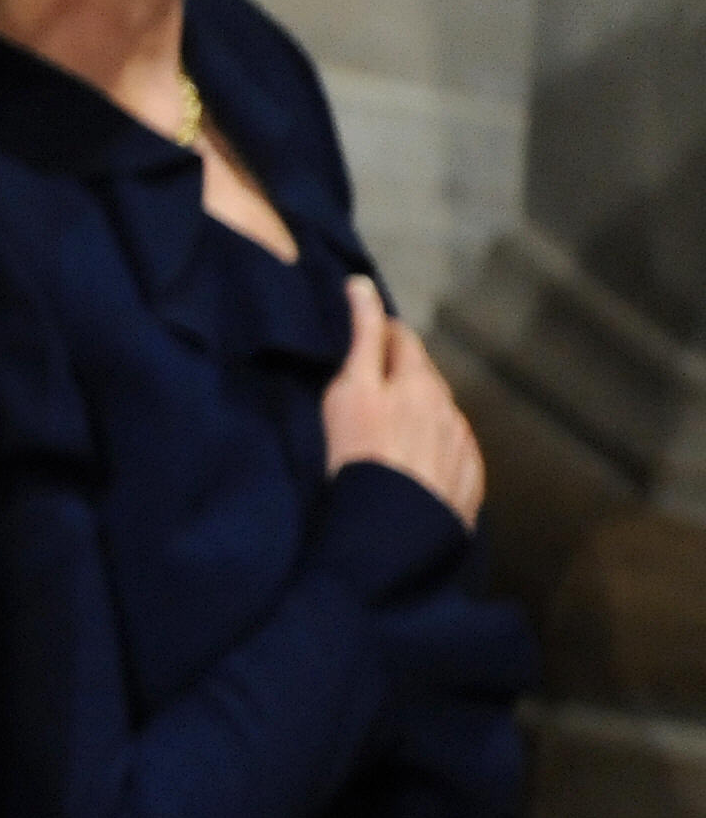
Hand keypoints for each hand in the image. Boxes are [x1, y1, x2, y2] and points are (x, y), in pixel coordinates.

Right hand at [324, 277, 484, 522]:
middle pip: (424, 378)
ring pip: (441, 417)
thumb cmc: (358, 455)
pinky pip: (453, 455)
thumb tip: (362, 284)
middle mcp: (449, 408)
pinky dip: (435, 450)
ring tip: (391, 432)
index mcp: (419, 381)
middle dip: (402, 373)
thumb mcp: (349, 390)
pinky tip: (415, 466)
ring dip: (420, 413)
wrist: (391, 533)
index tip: (360, 337)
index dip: (379, 332)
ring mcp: (462, 448)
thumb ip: (361, 337)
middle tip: (371, 385)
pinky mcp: (468, 484)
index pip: (400, 339)